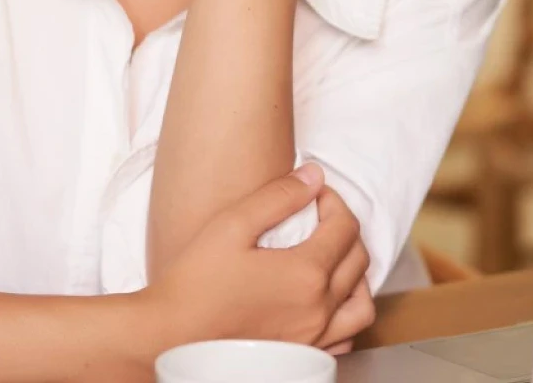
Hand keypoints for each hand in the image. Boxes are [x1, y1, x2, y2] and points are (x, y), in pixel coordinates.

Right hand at [144, 164, 371, 347]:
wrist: (170, 336)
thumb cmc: (195, 283)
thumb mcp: (233, 225)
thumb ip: (278, 196)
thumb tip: (314, 176)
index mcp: (306, 273)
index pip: (345, 226)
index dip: (333, 200)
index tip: (314, 194)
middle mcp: (319, 308)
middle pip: (358, 259)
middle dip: (345, 228)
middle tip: (320, 216)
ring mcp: (314, 337)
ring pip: (362, 302)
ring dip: (356, 274)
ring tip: (332, 258)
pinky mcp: (303, 356)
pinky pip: (346, 337)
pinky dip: (346, 315)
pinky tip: (327, 302)